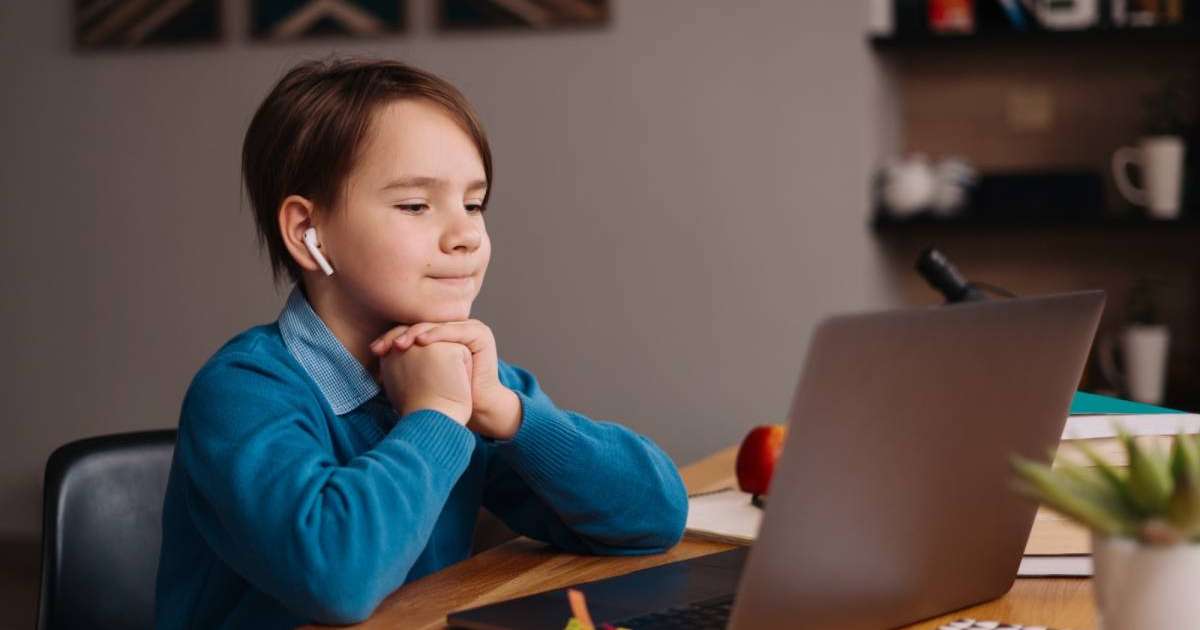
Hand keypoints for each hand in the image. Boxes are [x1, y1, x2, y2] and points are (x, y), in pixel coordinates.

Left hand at [371, 320, 520, 439]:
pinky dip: (436, 335)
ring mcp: (470, 328)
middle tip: (383, 347)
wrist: (475, 409)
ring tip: (400, 343)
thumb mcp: (421, 372)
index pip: (413, 329)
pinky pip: (454, 331)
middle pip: (423, 325)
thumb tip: (372, 352)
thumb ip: (404, 358)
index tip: (374, 351)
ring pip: (437, 326)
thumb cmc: (447, 395)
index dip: (392, 337)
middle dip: (400, 334)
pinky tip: (421, 342)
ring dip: (415, 332)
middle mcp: (455, 327)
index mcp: (441, 334)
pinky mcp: (480, 334)